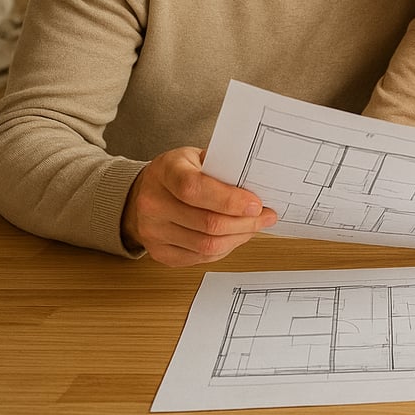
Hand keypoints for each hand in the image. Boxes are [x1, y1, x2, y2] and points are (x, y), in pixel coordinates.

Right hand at [121, 146, 276, 265]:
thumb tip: (259, 185)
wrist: (148, 191)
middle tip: (266, 216)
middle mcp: (153, 203)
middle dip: (245, 222)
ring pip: (207, 245)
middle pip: (207, 223)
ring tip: (255, 226)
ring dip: (239, 237)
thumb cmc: (180, 171)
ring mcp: (153, 231)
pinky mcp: (160, 252)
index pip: (194, 189)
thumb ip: (224, 167)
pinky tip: (236, 236)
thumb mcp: (198, 156)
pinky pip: (201, 257)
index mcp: (165, 171)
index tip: (256, 204)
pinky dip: (226, 248)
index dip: (229, 200)